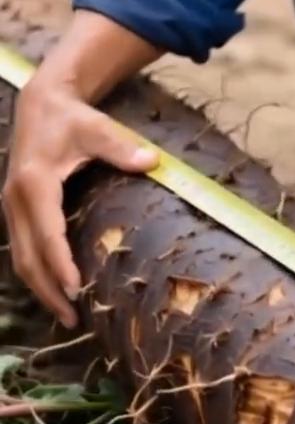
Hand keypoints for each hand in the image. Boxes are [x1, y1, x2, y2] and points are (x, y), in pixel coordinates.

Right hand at [2, 78, 157, 329]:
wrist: (40, 105)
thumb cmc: (71, 118)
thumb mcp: (97, 128)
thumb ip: (121, 148)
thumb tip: (151, 161)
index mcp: (34, 182)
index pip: (46, 232)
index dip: (60, 263)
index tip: (76, 288)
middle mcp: (15, 199)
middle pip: (27, 256)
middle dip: (48, 290)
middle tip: (74, 318)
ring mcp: (10, 207)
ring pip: (20, 258)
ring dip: (40, 288)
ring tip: (65, 315)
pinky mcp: (13, 211)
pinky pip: (21, 249)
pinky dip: (35, 274)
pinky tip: (54, 290)